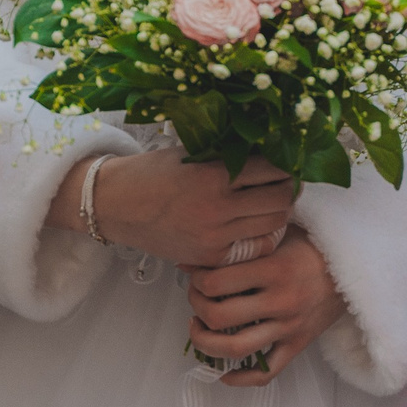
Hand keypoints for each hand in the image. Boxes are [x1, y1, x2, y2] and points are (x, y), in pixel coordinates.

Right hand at [51, 148, 294, 267]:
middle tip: (288, 181)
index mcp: (214, 175)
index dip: (288, 164)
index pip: (274, 169)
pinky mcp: (210, 257)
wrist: (116, 205)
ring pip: (273, 225)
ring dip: (279, 211)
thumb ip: (229, 155)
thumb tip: (272, 150)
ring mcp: (215, 237)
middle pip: (281, 200)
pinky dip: (261, 234)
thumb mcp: (192, 154)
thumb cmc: (154, 173)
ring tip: (273, 201)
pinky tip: (255, 223)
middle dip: (290, 188)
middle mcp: (218, 208)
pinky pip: (254, 247)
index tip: (290, 160)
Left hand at [184, 232, 346, 384]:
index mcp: (273, 269)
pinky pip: (267, 372)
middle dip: (197, 308)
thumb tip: (190, 258)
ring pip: (236, 349)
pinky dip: (241, 378)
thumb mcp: (278, 234)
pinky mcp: (298, 344)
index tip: (196, 274)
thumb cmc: (312, 245)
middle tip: (196, 298)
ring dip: (206, 343)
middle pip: (220, 317)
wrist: (355, 267)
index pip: (216, 283)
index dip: (197, 280)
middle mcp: (280, 301)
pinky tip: (224, 372)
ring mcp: (290, 327)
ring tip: (199, 330)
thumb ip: (241, 244)